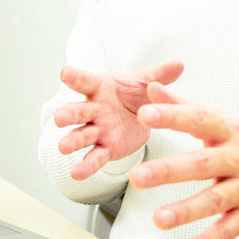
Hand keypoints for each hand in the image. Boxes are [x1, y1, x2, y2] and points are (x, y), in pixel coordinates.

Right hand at [54, 61, 184, 180]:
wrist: (138, 116)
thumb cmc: (134, 94)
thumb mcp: (147, 83)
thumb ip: (160, 76)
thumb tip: (179, 65)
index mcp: (101, 88)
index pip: (86, 81)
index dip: (76, 77)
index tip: (65, 73)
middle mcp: (95, 109)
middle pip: (79, 111)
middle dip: (69, 114)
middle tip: (59, 117)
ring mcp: (97, 130)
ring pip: (82, 135)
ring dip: (72, 141)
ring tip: (63, 147)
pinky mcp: (105, 148)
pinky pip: (94, 157)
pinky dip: (86, 166)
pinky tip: (77, 174)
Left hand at [129, 83, 238, 238]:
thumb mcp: (221, 119)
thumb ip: (183, 105)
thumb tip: (151, 89)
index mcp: (229, 130)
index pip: (199, 120)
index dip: (173, 116)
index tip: (146, 114)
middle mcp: (238, 159)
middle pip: (202, 164)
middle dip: (169, 171)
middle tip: (138, 177)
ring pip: (214, 200)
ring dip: (186, 211)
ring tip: (159, 219)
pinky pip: (227, 230)